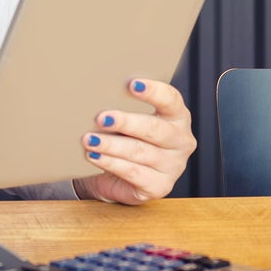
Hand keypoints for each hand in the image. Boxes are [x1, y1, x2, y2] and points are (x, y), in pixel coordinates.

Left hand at [74, 78, 194, 204]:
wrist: (120, 178)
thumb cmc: (126, 139)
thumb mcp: (129, 121)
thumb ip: (123, 106)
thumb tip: (96, 92)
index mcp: (178, 117)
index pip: (171, 100)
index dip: (153, 91)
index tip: (131, 84)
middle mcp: (181, 141)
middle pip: (154, 129)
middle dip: (126, 122)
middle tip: (101, 118)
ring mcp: (173, 166)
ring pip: (140, 152)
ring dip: (111, 145)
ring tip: (90, 139)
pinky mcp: (160, 186)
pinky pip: (133, 173)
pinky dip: (111, 163)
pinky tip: (95, 156)